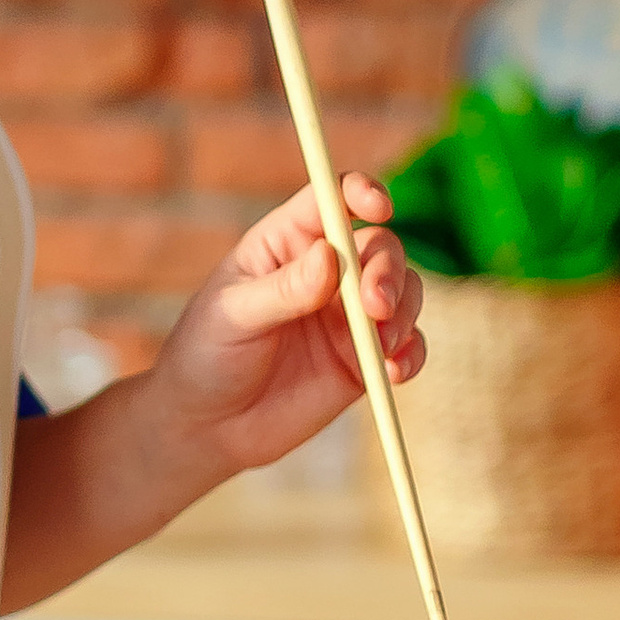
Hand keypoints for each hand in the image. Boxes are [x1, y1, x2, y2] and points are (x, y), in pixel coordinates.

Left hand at [142, 173, 424, 490]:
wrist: (208, 427)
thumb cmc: (207, 356)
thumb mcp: (233, 316)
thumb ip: (283, 290)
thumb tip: (330, 256)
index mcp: (286, 242)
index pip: (331, 199)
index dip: (361, 192)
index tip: (379, 206)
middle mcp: (326, 271)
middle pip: (379, 247)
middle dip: (387, 271)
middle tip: (375, 307)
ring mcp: (348, 315)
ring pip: (404, 291)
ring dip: (405, 311)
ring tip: (384, 346)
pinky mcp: (363, 359)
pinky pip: (408, 345)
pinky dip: (413, 353)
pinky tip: (395, 372)